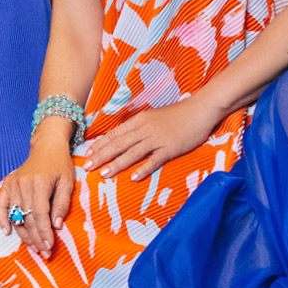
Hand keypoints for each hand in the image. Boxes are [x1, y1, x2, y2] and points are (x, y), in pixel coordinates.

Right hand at [0, 138, 75, 258]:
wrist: (47, 147)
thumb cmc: (60, 165)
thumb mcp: (67, 183)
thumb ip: (61, 204)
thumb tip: (56, 226)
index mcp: (39, 183)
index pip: (40, 215)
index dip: (44, 233)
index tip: (49, 247)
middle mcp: (23, 184)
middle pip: (27, 218)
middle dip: (36, 238)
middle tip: (44, 253)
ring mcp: (12, 184)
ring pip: (15, 216)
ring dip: (24, 234)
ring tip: (34, 247)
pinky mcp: (7, 184)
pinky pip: (0, 205)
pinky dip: (1, 219)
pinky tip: (7, 231)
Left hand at [83, 95, 222, 181]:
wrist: (200, 110)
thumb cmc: (178, 115)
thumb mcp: (154, 117)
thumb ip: (140, 127)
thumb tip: (124, 138)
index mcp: (139, 120)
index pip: (115, 133)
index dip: (100, 144)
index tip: (88, 153)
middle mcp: (145, 129)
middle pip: (119, 143)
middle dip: (102, 155)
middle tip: (87, 166)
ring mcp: (158, 139)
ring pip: (133, 152)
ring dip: (117, 163)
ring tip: (103, 174)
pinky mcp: (171, 148)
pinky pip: (155, 160)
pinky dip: (144, 168)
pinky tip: (134, 177)